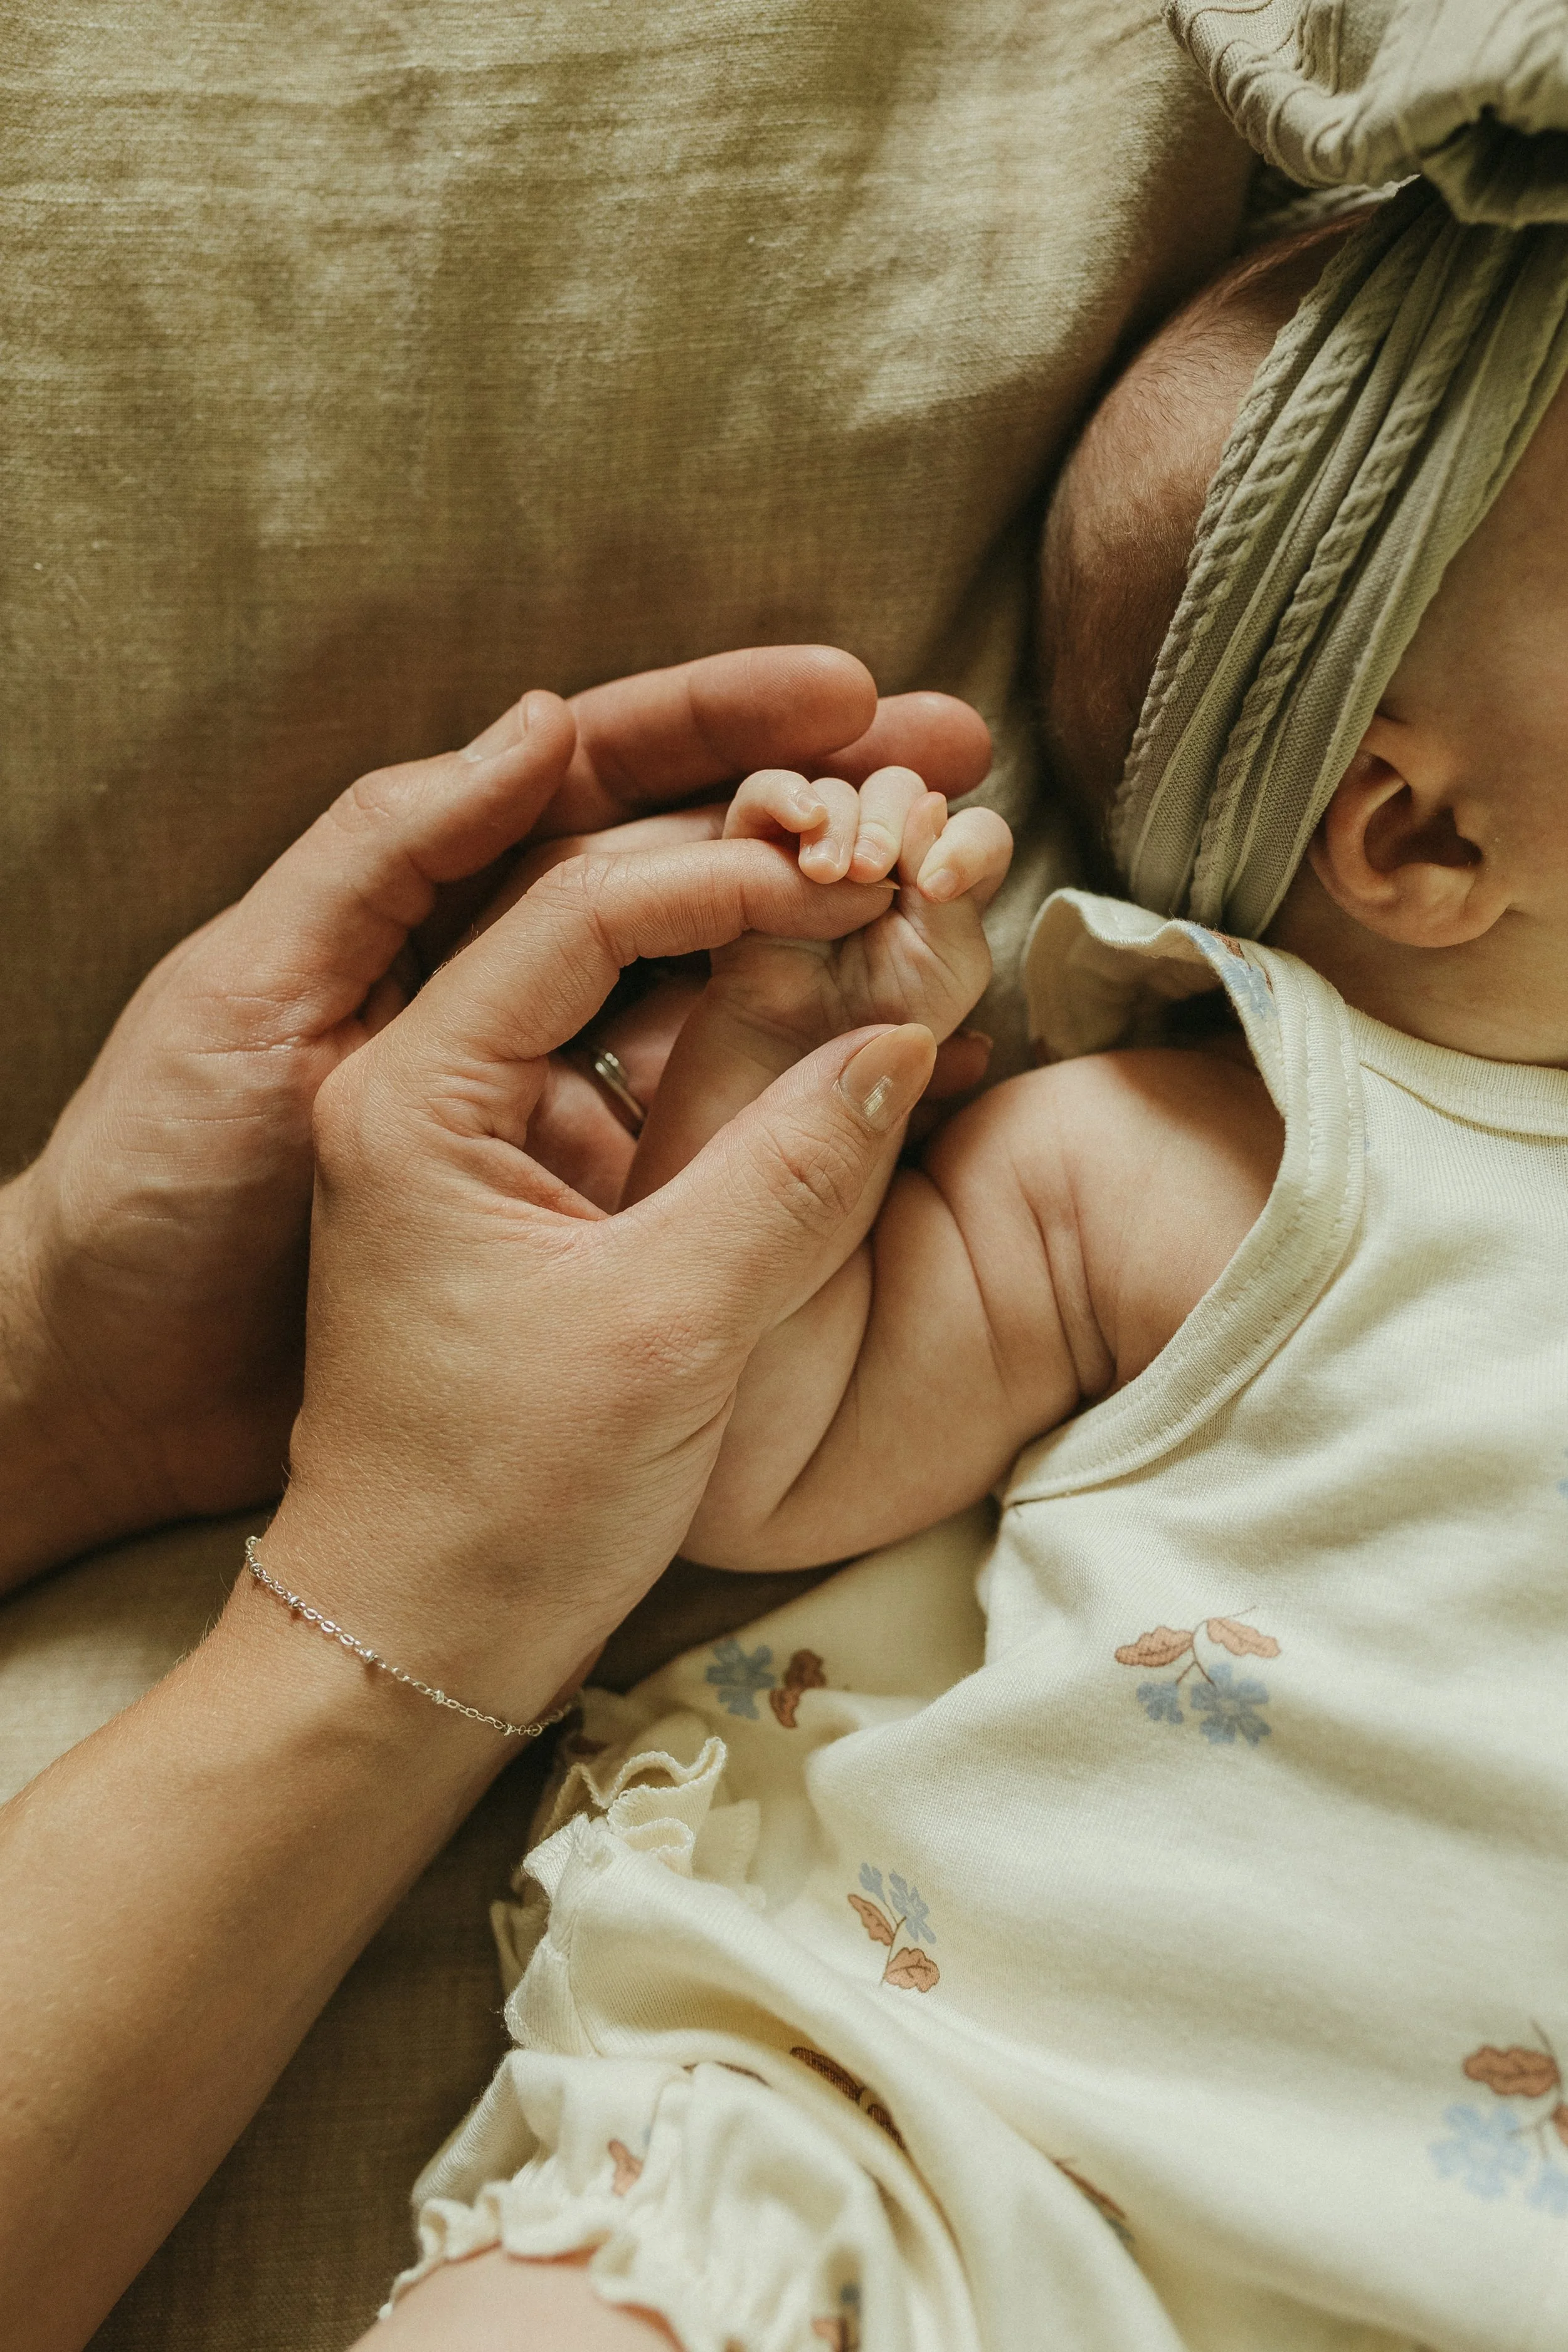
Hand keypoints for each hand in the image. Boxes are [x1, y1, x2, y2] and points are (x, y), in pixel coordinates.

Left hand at [0, 650, 988, 1585]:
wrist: (411, 1649)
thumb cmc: (485, 1503)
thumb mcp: (648, 1336)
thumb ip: (782, 1180)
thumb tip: (907, 1032)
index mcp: (414, 1082)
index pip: (583, 900)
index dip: (735, 859)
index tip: (865, 851)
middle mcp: (447, 1081)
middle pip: (617, 899)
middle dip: (768, 823)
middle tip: (920, 747)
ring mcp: (507, 1139)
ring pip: (661, 989)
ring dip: (788, 925)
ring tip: (923, 863)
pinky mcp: (560, 1202)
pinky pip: (677, 1087)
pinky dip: (774, 1049)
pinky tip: (891, 1023)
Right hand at [711, 764, 1013, 1052]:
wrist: (798, 1077)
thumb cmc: (882, 1036)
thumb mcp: (949, 968)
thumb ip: (956, 892)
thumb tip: (930, 807)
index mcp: (942, 889)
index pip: (977, 831)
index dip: (968, 843)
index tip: (938, 886)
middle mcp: (884, 861)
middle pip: (902, 792)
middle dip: (892, 822)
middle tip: (870, 872)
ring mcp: (818, 854)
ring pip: (837, 790)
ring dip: (841, 819)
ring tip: (825, 875)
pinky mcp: (754, 857)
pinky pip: (760, 797)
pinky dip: (779, 795)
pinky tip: (798, 822)